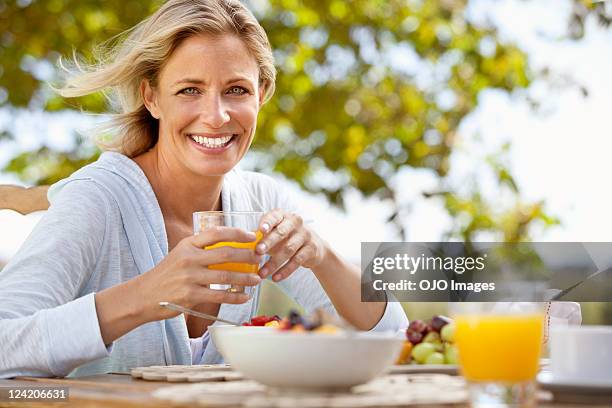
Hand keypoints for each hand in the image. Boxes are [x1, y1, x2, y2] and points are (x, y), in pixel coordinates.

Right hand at [135, 226, 262, 321]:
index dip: (237, 233)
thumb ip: (200, 249)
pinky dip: (235, 297)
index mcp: (188, 244)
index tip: (252, 236)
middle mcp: (189, 258)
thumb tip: (229, 246)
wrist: (143, 295)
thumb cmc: (166, 274)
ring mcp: (189, 277)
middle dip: (247, 255)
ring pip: (226, 275)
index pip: (216, 233)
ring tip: (257, 278)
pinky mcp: (190, 295)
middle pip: (225, 253)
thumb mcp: (180, 254)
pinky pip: (219, 295)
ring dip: (245, 277)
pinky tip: (245, 297)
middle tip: (260, 258)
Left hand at [255, 209, 327, 281]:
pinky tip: (276, 277)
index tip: (260, 230)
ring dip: (274, 262)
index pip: (274, 216)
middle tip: (258, 251)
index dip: (267, 223)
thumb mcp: (274, 233)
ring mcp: (305, 235)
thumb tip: (242, 242)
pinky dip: (285, 271)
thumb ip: (261, 236)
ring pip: (288, 249)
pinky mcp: (311, 249)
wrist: (313, 247)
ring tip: (262, 273)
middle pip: (281, 232)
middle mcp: (295, 222)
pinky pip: (297, 261)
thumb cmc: (287, 238)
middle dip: (269, 242)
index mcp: (283, 216)